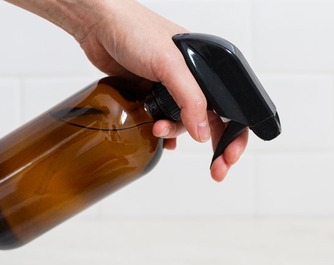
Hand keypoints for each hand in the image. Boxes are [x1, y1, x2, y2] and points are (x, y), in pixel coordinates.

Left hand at [6, 0, 248, 180]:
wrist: (98, 25)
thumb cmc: (134, 31)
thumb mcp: (169, 64)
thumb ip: (190, 99)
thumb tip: (203, 133)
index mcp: (208, 66)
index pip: (232, 106)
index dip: (235, 135)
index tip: (228, 158)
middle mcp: (193, 77)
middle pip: (213, 120)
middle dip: (214, 146)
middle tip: (215, 171)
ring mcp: (171, 87)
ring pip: (184, 123)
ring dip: (175, 133)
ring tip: (158, 131)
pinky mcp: (151, 94)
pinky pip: (164, 121)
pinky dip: (163, 133)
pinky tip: (158, 138)